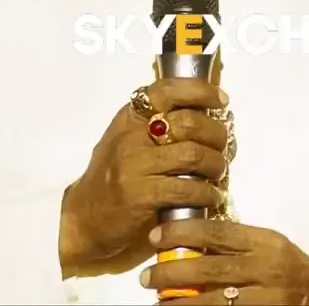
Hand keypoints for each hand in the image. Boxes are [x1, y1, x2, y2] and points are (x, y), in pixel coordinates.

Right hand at [59, 78, 229, 273]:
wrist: (83, 218)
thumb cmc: (112, 178)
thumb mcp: (129, 142)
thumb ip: (160, 127)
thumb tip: (210, 119)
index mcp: (130, 117)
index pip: (167, 90)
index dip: (200, 90)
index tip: (221, 100)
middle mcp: (131, 137)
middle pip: (188, 123)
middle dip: (216, 135)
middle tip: (224, 148)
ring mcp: (134, 166)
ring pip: (192, 155)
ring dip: (216, 165)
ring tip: (218, 173)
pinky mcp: (140, 196)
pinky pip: (187, 189)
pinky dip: (207, 193)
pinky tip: (211, 197)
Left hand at [142, 220, 308, 305]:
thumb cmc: (290, 269)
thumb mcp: (269, 247)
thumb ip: (237, 242)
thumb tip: (189, 236)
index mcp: (266, 243)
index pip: (217, 232)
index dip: (182, 233)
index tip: (155, 237)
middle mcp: (267, 269)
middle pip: (210, 268)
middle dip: (172, 272)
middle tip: (147, 277)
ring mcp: (268, 298)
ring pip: (214, 301)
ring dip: (180, 302)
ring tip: (157, 301)